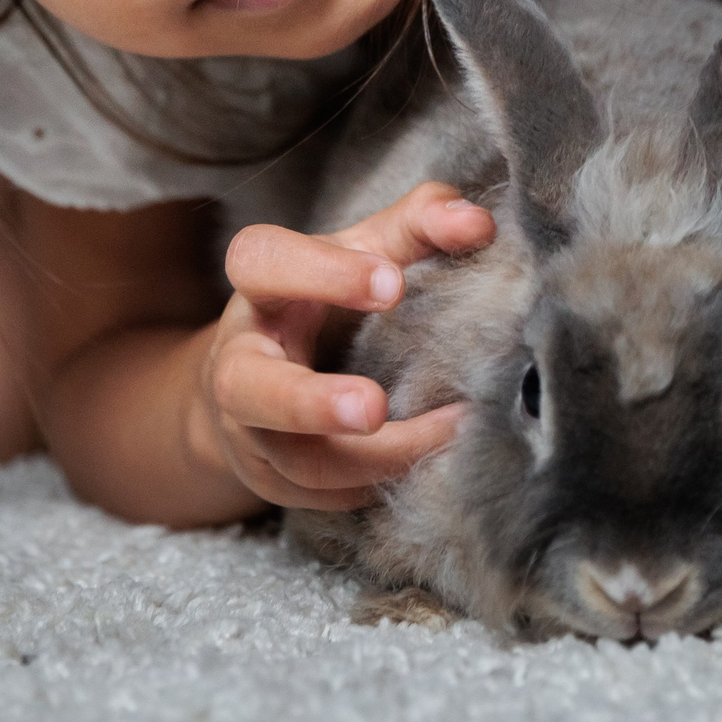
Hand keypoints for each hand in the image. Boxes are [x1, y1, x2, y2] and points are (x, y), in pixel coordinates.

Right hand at [198, 182, 487, 510]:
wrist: (261, 378)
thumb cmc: (326, 302)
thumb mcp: (362, 252)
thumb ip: (418, 224)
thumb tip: (478, 222)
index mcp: (262, 288)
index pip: (265, 263)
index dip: (323, 274)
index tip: (393, 284)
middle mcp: (243, 361)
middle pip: (248, 386)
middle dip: (309, 403)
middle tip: (374, 407)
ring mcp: (252, 431)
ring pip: (294, 460)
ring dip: (370, 461)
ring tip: (446, 437)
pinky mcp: (275, 482)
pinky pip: (321, 499)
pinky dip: (376, 488)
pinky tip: (428, 469)